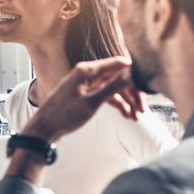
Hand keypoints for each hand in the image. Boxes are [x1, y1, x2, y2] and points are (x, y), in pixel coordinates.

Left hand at [21, 56, 143, 142]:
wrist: (45, 129)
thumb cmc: (65, 115)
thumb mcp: (92, 103)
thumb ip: (111, 88)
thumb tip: (130, 74)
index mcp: (86, 70)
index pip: (117, 64)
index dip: (134, 74)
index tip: (148, 85)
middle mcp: (86, 74)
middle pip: (117, 77)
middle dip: (131, 92)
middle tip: (143, 109)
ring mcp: (86, 84)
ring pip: (113, 88)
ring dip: (126, 101)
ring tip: (137, 117)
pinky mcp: (85, 94)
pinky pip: (106, 95)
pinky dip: (117, 104)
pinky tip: (127, 116)